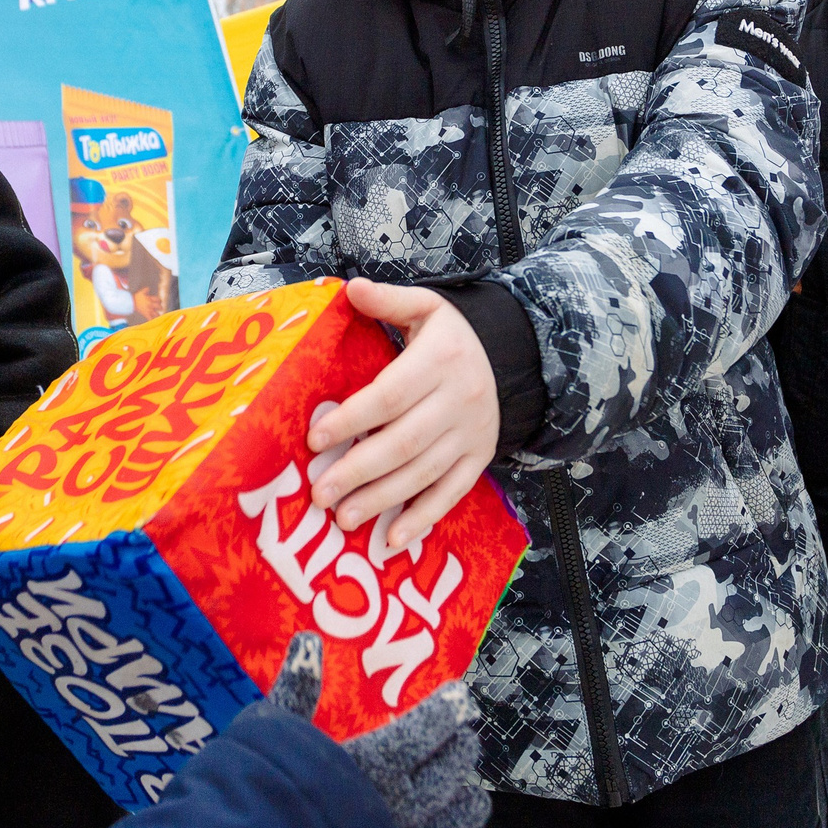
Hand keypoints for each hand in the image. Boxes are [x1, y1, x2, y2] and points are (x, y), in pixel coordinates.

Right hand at [267, 631, 495, 827]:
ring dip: (467, 805)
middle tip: (467, 738)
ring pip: (452, 822)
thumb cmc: (261, 792)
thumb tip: (308, 641)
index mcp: (374, 761)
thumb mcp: (271, 731)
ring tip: (475, 792)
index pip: (425, 730)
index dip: (447, 712)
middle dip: (461, 752)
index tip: (461, 698)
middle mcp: (398, 803)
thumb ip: (296, 689)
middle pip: (446, 773)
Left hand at [307, 279, 500, 551]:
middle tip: (320, 493)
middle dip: (358, 471)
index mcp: (439, 362)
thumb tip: (350, 288)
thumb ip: (388, 301)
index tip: (315, 440)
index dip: (352, 420)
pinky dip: (423, 519)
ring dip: (383, 500)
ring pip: (423, 474)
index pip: (389, 396)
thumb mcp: (428, 307)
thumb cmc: (453, 336)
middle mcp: (458, 402)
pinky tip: (393, 539)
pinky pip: (451, 494)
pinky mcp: (478, 460)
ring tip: (344, 518)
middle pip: (403, 443)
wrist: (512, 358)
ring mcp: (471, 436)